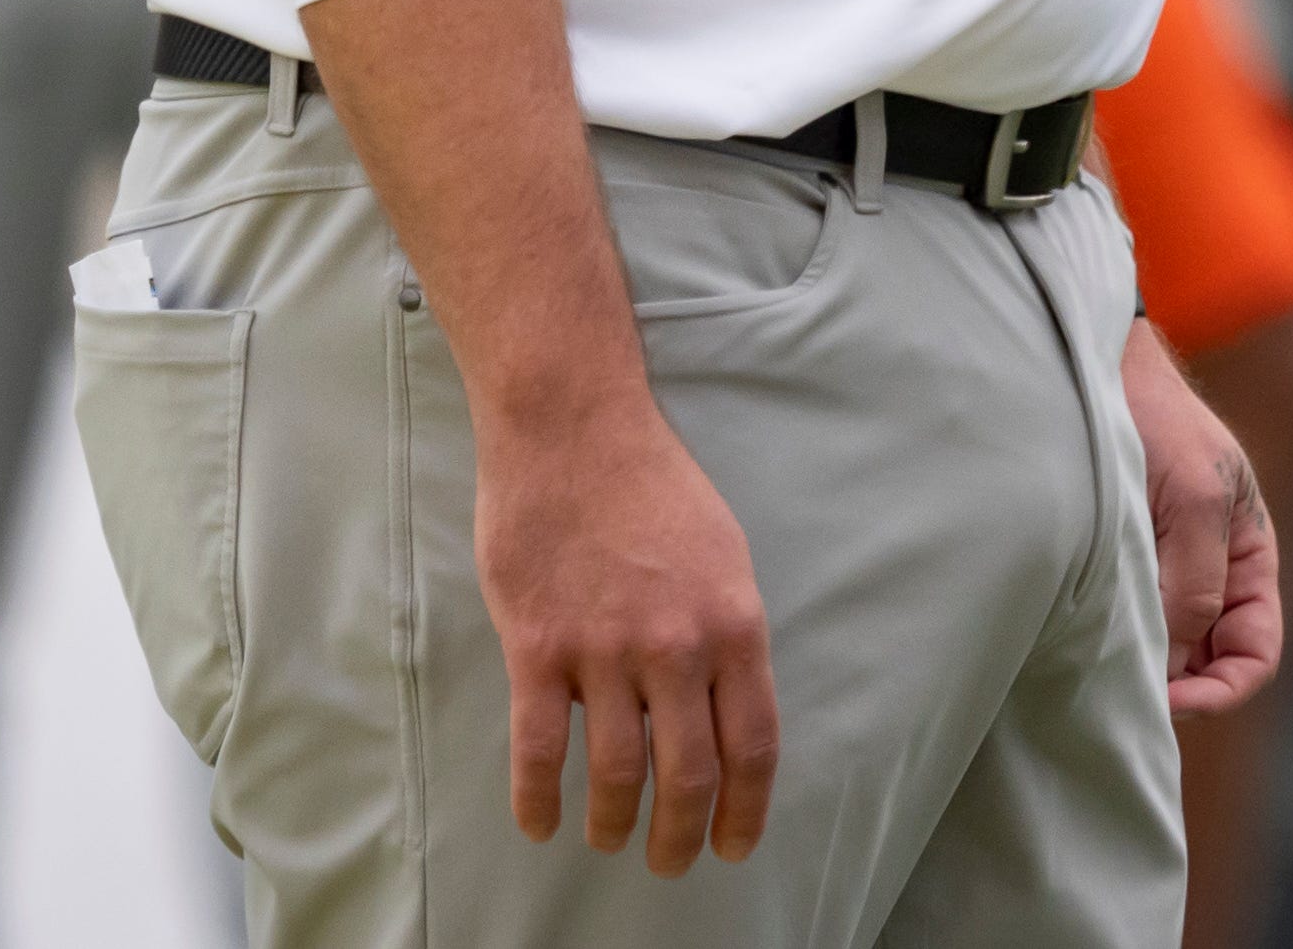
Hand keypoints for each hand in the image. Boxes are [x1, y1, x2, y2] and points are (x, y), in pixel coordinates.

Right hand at [478, 385, 778, 869]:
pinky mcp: (540, 648)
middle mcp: (678, 647)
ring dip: (616, 825)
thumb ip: (728, 632)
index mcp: (734, 625)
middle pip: (690, 776)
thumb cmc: (652, 485)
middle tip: (670, 862)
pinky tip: (540, 823)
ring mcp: (607, 651)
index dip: (746, 811)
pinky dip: (539, 800)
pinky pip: (540, 750)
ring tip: (610, 842)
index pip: (753, 746)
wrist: (574, 430)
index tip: (734, 845)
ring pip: (618, 774)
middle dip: (681, 836)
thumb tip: (726, 706)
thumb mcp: (725, 554)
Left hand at [1124, 322, 1282, 716]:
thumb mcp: (1192, 500)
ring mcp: (1163, 573)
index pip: (1256, 654)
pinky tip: (1080, 632)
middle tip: (1122, 688)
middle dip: (1175, 686)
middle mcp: (1211, 575)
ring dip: (1139, 663)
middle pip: (1208, 664)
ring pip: (1164, 650)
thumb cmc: (1158, 423)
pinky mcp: (1119, 568)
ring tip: (1097, 657)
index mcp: (1249, 559)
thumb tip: (1174, 665)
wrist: (1094, 374)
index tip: (1168, 697)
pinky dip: (1111, 639)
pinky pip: (1127, 625)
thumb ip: (1194, 584)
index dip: (1222, 691)